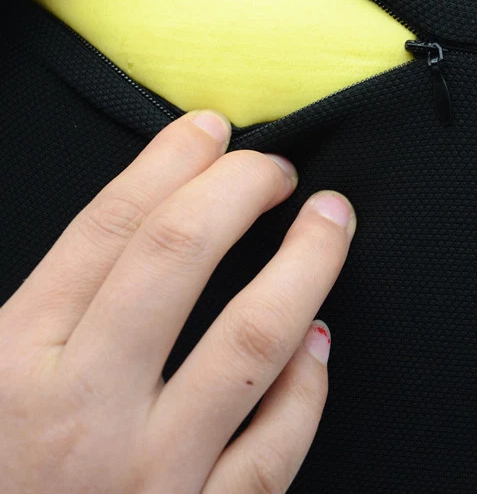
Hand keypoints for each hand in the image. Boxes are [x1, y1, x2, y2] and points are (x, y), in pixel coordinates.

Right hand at [0, 109, 355, 492]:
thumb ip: (43, 310)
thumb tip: (113, 236)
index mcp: (15, 364)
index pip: (108, 228)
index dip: (168, 163)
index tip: (208, 130)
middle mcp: (83, 411)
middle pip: (178, 258)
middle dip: (238, 190)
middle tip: (274, 167)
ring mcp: (148, 473)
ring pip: (251, 339)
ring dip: (305, 266)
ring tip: (331, 220)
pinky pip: (272, 450)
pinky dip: (307, 390)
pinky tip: (323, 344)